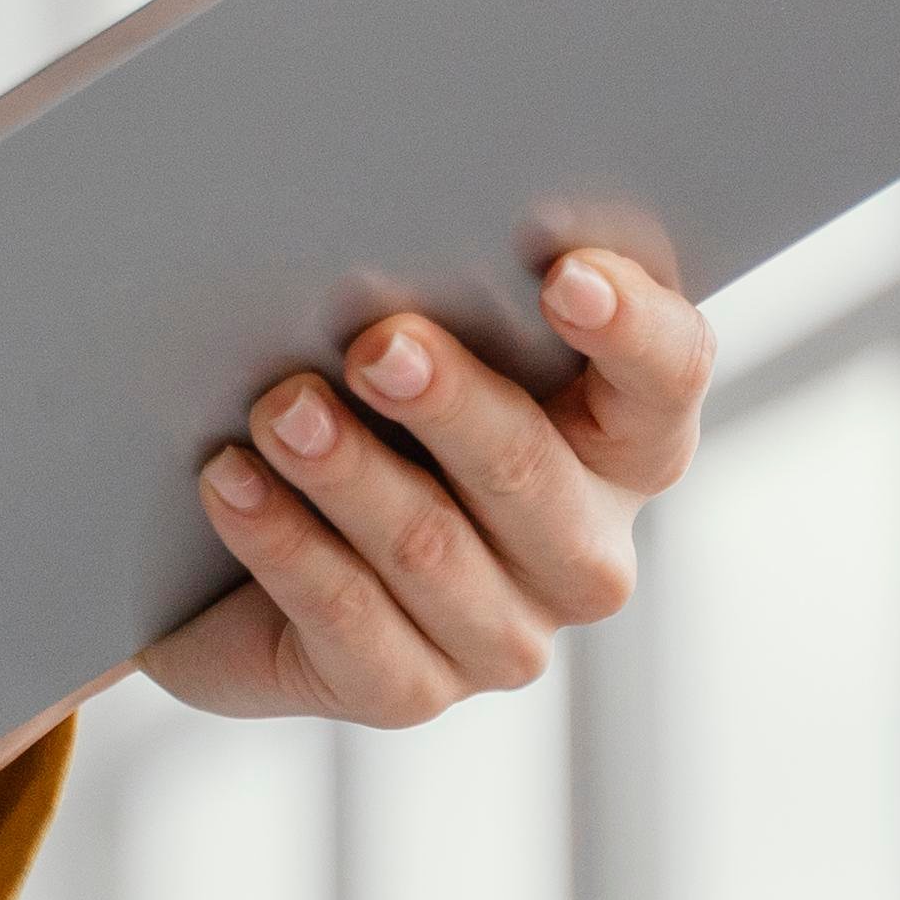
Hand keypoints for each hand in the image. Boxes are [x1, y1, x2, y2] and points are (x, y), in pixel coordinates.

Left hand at [143, 241, 718, 732]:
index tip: (564, 274)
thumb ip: (445, 286)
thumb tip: (397, 208)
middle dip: (451, 403)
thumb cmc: (358, 405)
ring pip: (432, 549)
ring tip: (279, 407)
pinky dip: (285, 542)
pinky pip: (349, 620)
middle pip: (534, 471)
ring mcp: (502, 635)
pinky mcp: (406, 690)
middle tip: (378, 342)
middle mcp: (582, 549)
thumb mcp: (417, 338)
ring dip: (349, 471)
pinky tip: (232, 482)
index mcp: (621, 440)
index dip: (630, 328)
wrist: (241, 558)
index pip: (668, 377)